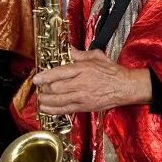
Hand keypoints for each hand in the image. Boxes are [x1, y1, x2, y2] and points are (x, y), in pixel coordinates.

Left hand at [33, 49, 152, 114]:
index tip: (36, 79)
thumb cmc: (113, 72)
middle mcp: (81, 83)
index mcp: (83, 69)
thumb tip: (70, 51)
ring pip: (59, 100)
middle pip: (56, 87)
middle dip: (45, 88)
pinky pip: (66, 110)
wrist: (125, 87)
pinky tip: (46, 109)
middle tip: (40, 88)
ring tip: (40, 99)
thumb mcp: (97, 57)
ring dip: (46, 100)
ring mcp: (83, 96)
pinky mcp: (85, 107)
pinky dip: (53, 110)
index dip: (45, 76)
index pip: (59, 73)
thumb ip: (81, 54)